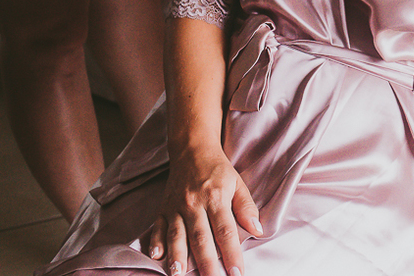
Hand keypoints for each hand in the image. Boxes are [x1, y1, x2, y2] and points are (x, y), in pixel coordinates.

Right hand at [145, 145, 261, 275]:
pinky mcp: (163, 208)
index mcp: (216, 198)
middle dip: (207, 264)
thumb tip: (258, 230)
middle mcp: (194, 204)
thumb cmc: (218, 170)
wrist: (191, 149)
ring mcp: (176, 207)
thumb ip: (246, 207)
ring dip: (178, 257)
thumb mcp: (238, 183)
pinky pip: (158, 227)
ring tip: (178, 275)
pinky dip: (156, 242)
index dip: (231, 254)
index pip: (225, 231)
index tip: (237, 272)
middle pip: (201, 239)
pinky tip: (156, 256)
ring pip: (177, 235)